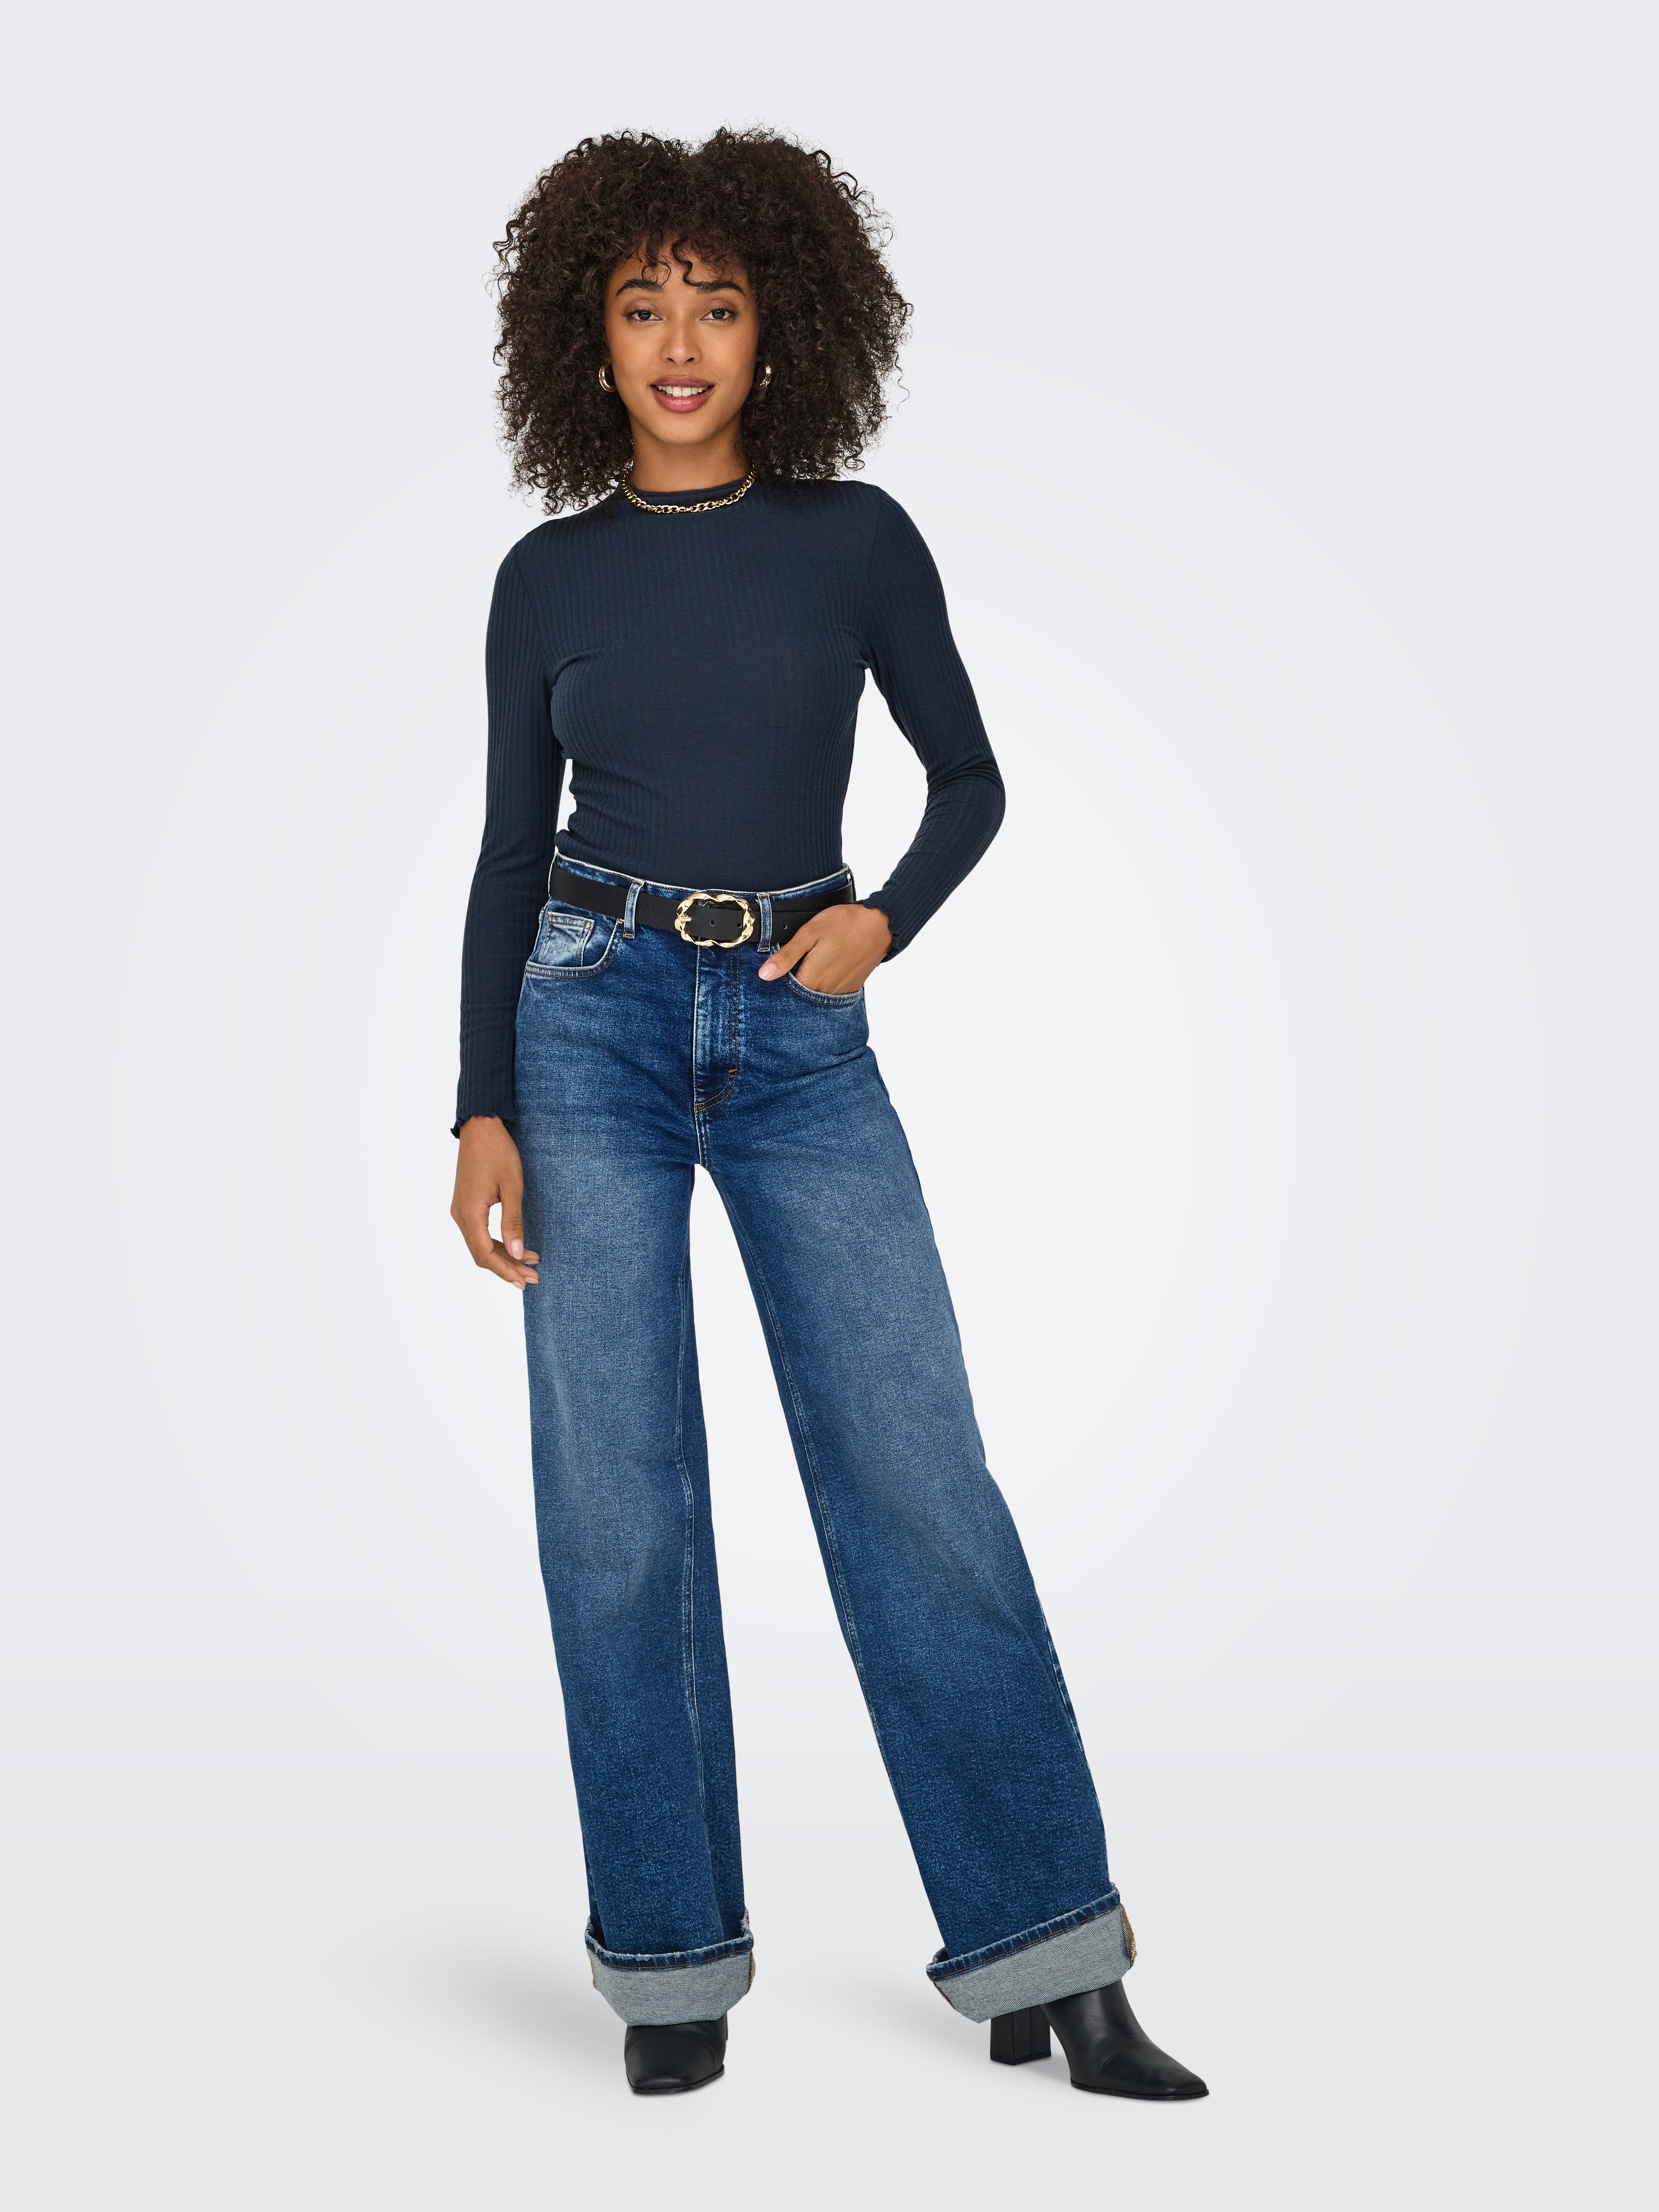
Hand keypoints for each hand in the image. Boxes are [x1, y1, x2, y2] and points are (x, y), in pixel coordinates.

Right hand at [451, 1115, 539, 1287]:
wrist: (480, 1127)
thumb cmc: (498, 1152)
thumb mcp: (512, 1187)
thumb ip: (513, 1222)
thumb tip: (518, 1253)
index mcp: (470, 1213)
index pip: (484, 1254)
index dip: (505, 1270)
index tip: (525, 1280)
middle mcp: (460, 1215)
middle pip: (481, 1254)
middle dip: (508, 1267)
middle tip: (534, 1277)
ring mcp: (461, 1210)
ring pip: (480, 1245)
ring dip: (504, 1256)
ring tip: (531, 1264)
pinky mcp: (466, 1205)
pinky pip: (479, 1233)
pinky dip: (497, 1243)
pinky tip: (517, 1246)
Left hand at [758, 903, 891, 993]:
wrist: (880, 924)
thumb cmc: (845, 924)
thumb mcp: (809, 933)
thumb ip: (786, 956)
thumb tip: (764, 975)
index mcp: (811, 979)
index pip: (784, 988)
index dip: (780, 974)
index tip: (783, 960)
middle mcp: (825, 992)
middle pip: (799, 991)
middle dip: (795, 975)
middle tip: (804, 954)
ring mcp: (839, 992)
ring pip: (815, 991)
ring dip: (811, 977)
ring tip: (818, 955)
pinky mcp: (850, 988)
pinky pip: (830, 989)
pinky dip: (826, 978)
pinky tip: (829, 961)